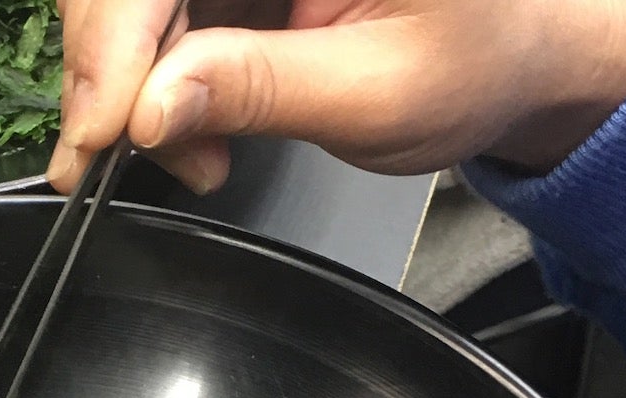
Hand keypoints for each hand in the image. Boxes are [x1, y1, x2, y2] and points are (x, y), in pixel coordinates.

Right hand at [48, 0, 625, 192]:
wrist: (517, 58)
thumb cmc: (480, 63)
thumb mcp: (379, 91)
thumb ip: (263, 89)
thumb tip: (152, 107)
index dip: (119, 30)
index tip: (108, 125)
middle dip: (110, 61)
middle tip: (119, 155)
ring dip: (122, 78)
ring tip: (185, 155)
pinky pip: (146, 9)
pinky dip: (141, 76)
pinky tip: (176, 127)